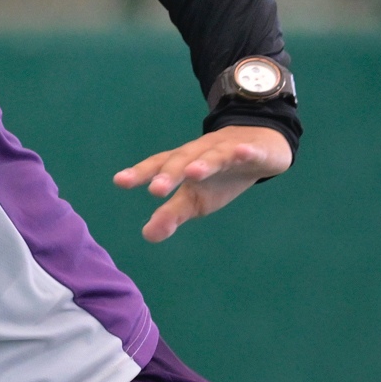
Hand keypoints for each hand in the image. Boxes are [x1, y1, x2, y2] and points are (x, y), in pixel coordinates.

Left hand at [113, 125, 293, 243]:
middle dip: (169, 174)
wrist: (260, 147)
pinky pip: (248, 151)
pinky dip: (244, 152)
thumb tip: (148, 235)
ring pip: (214, 156)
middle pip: (182, 160)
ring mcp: (227, 150)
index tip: (120, 181)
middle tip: (156, 190)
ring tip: (193, 173)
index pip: (158, 166)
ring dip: (204, 163)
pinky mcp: (253, 151)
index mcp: (183, 163)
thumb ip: (171, 214)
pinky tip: (242, 152)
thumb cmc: (219, 177)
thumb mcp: (195, 200)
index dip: (140, 173)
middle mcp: (200, 152)